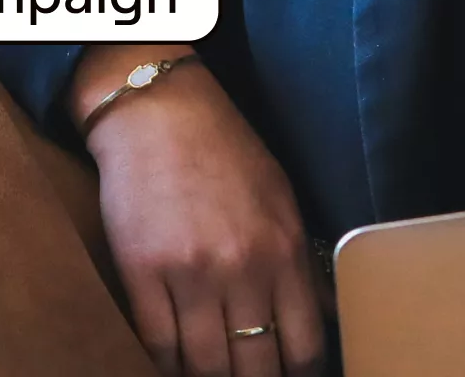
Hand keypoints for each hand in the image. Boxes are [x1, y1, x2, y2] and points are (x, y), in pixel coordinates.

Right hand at [79, 52, 332, 376]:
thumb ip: (301, 262)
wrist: (160, 114)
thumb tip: (322, 314)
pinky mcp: (143, 273)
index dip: (298, 376)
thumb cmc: (226, 153)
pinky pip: (157, 345)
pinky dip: (165, 365)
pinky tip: (173, 364)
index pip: (303, 345)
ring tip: (211, 374)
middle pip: (254, 367)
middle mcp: (243, 268)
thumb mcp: (282, 200)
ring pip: (204, 366)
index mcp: (285, 250)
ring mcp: (191, 274)